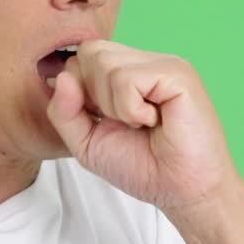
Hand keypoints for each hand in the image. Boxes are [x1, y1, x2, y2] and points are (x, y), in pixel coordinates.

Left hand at [45, 39, 243, 210]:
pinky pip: (127, 79)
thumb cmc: (143, 168)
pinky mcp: (177, 73)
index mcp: (127, 72)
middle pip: (90, 52)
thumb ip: (64, 112)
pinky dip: (131, 109)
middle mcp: (146, 62)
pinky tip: (155, 122)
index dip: (80, 93)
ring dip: (114, 106)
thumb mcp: (87, 143)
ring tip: (141, 123)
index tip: (107, 122)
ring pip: (104, 63)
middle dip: (94, 96)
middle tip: (125, 123)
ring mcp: (164, 64)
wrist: (182, 192)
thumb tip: (60, 76)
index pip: (82, 57)